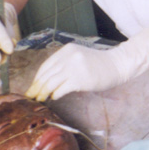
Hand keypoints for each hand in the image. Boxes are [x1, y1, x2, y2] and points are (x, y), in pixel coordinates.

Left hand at [26, 25, 148, 100]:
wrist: (117, 65)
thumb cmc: (98, 64)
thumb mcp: (79, 58)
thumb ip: (64, 65)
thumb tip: (47, 81)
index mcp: (66, 50)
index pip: (45, 66)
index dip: (37, 78)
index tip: (33, 87)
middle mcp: (68, 57)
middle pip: (46, 75)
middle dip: (37, 87)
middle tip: (31, 96)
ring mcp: (74, 67)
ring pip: (51, 82)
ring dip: (43, 92)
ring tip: (40, 99)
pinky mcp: (79, 79)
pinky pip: (61, 89)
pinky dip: (55, 94)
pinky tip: (54, 97)